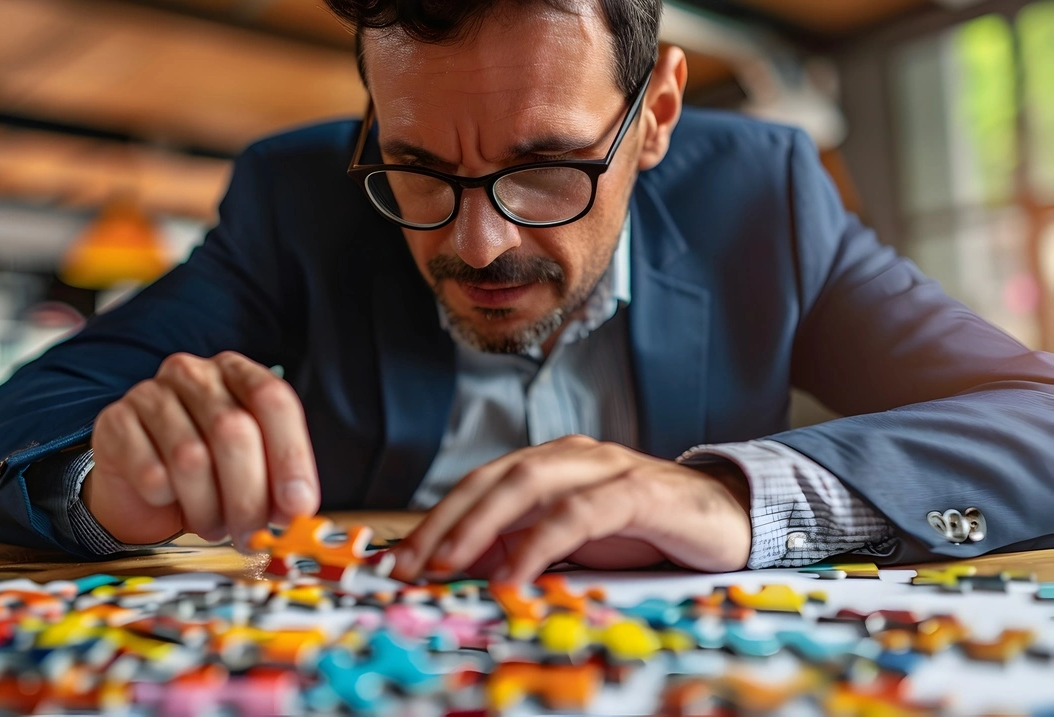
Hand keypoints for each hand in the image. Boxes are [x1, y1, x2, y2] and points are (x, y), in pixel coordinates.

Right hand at [82, 351, 318, 546]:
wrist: (141, 489)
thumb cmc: (208, 474)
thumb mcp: (252, 470)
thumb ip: (278, 481)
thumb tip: (298, 507)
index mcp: (237, 373)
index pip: (272, 400)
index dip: (290, 455)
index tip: (298, 505)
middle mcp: (194, 374)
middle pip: (232, 430)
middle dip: (248, 495)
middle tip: (251, 534)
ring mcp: (150, 393)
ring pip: (191, 457)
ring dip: (207, 508)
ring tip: (214, 525)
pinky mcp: (115, 422)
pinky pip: (150, 472)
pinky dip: (166, 500)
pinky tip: (169, 503)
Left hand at [388, 435, 751, 583]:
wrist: (727, 519)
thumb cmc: (644, 532)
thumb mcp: (571, 545)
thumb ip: (519, 548)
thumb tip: (457, 571)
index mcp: (548, 463)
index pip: (478, 485)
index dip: (434, 520)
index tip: (397, 561)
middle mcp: (571, 456)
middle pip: (492, 478)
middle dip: (444, 522)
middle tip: (410, 565)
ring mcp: (605, 467)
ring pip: (527, 484)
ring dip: (481, 524)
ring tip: (449, 563)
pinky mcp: (640, 490)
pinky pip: (580, 512)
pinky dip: (541, 541)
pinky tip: (517, 573)